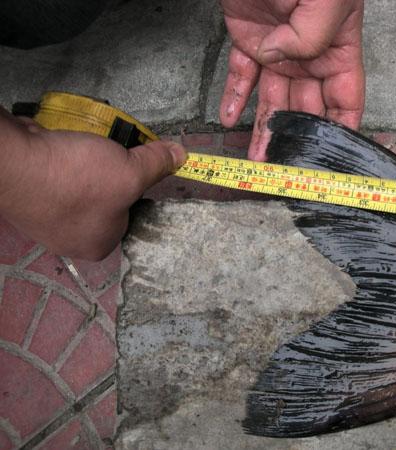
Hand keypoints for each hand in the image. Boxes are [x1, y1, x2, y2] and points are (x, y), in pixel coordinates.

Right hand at [0, 110, 186, 260]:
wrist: (15, 165)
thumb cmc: (80, 179)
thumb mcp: (132, 171)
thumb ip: (157, 164)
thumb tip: (182, 156)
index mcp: (100, 244)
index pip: (129, 215)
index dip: (134, 187)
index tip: (131, 168)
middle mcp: (71, 240)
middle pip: (104, 201)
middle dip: (108, 174)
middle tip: (107, 156)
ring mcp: (45, 220)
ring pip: (78, 188)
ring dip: (82, 166)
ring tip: (83, 151)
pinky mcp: (27, 198)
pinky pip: (53, 178)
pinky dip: (58, 162)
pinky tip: (59, 150)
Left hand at [219, 0, 364, 160]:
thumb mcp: (324, 0)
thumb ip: (310, 36)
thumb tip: (277, 57)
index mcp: (338, 47)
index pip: (345, 99)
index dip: (340, 130)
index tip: (330, 158)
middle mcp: (309, 55)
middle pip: (306, 108)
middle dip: (297, 139)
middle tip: (287, 167)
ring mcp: (277, 50)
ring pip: (272, 100)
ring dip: (264, 130)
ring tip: (258, 158)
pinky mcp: (248, 41)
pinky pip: (241, 75)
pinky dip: (234, 97)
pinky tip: (230, 118)